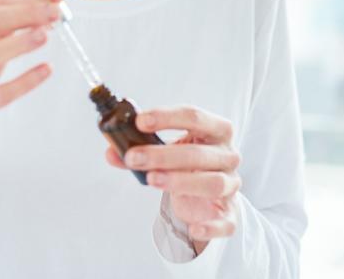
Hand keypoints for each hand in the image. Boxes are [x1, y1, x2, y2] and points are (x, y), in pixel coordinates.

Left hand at [104, 106, 241, 253]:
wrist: (210, 192)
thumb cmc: (189, 163)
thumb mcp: (168, 149)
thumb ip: (140, 149)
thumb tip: (111, 152)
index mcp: (215, 130)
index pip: (194, 116)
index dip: (166, 117)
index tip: (140, 122)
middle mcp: (228, 155)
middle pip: (198, 153)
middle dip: (163, 155)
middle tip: (134, 157)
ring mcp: (232, 184)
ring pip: (212, 183)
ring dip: (179, 181)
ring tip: (151, 179)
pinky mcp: (230, 213)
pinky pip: (225, 222)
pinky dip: (210, 226)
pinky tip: (192, 227)